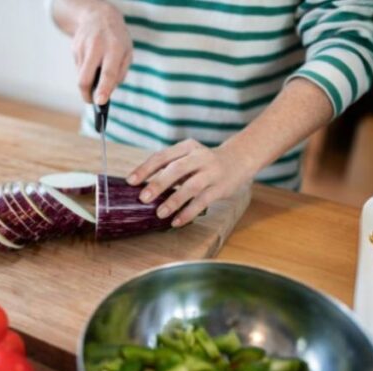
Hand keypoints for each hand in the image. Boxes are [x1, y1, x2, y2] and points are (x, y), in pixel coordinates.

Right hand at [69, 1, 131, 103]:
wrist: (99, 15)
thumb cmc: (117, 39)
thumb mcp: (127, 52)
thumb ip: (120, 73)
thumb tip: (107, 92)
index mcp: (115, 48)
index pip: (108, 73)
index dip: (103, 89)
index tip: (100, 102)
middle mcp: (97, 47)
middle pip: (85, 78)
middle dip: (86, 94)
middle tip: (91, 101)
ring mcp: (83, 47)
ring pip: (81, 75)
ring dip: (88, 80)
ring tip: (96, 70)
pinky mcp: (74, 48)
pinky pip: (79, 67)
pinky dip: (85, 69)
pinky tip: (92, 60)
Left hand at [127, 139, 256, 226]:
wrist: (240, 158)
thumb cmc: (205, 162)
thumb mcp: (189, 157)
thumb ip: (170, 168)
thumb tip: (144, 187)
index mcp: (186, 147)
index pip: (162, 156)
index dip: (145, 169)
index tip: (131, 181)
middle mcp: (199, 157)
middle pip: (176, 169)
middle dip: (158, 184)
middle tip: (143, 198)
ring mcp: (211, 172)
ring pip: (190, 186)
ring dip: (173, 200)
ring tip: (159, 213)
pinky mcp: (221, 187)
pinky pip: (202, 201)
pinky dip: (188, 212)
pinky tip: (177, 221)